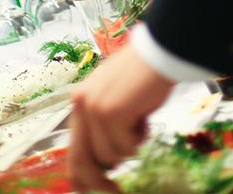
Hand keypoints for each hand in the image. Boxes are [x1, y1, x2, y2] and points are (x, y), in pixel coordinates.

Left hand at [69, 41, 173, 191]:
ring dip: (129, 146)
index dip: (82, 177)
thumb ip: (102, 125)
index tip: (96, 191)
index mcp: (79, 101)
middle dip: (99, 182)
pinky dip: (139, 138)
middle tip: (116, 192)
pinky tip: (144, 116)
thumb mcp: (114, 99)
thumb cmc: (141, 76)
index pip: (73, 149)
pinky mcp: (110, 113)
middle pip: (82, 161)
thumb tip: (103, 164)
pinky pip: (125, 147)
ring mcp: (94, 108)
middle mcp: (80, 104)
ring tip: (140, 121)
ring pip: (109, 156)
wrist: (158, 53)